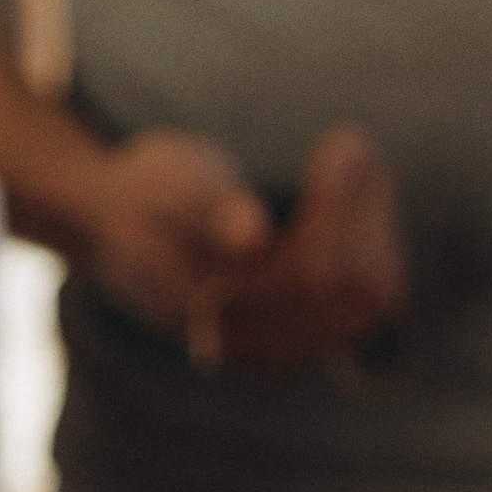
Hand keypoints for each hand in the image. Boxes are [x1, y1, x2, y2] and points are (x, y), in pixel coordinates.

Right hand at [61, 119, 404, 372]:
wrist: (117, 228)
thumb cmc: (146, 196)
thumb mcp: (166, 187)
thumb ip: (208, 209)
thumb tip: (250, 237)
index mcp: (206, 311)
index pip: (305, 278)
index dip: (336, 210)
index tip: (343, 142)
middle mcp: (242, 344)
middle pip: (343, 291)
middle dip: (359, 209)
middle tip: (350, 143)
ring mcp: (271, 349)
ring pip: (363, 302)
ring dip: (373, 225)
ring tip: (356, 158)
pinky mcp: (294, 340)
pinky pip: (365, 309)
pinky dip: (374, 247)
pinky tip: (363, 195)